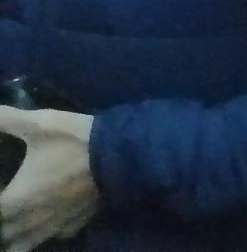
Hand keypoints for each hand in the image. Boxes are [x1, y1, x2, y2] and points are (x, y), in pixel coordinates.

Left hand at [0, 107, 98, 250]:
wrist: (122, 153)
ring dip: (18, 236)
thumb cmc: (76, 140)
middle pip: (5, 233)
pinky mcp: (76, 222)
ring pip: (26, 243)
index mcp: (16, 198)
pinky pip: (55, 236)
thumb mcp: (40, 123)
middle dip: (3, 222)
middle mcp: (32, 218)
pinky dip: (47, 232)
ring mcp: (55, 223)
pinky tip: (49, 222)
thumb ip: (8, 120)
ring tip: (18, 225)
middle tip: (7, 207)